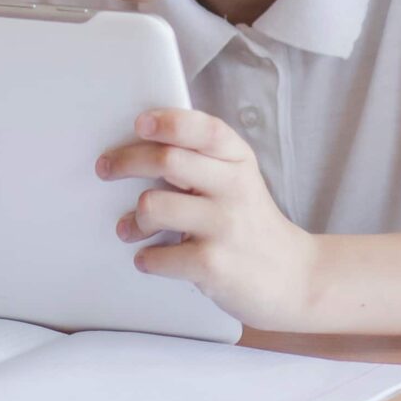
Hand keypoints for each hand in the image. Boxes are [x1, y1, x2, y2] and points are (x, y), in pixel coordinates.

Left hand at [97, 108, 319, 330]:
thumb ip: (203, 161)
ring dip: (133, 220)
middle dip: (126, 161)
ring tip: (133, 229)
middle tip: (106, 169)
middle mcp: (235, 188)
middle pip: (168, 160)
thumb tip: (140, 145)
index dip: (169, 122)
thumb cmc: (251, 225)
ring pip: (154, 206)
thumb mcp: (238, 181)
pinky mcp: (214, 266)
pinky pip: (157, 256)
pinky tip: (151, 259)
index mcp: (239, 161)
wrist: (294, 279)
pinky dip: (146, 259)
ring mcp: (225, 227)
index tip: (140, 123)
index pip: (205, 130)